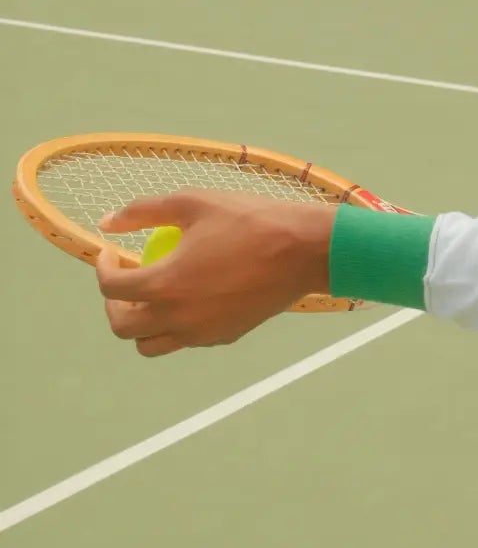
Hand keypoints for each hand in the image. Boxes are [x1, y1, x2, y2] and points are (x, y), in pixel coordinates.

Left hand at [95, 191, 335, 357]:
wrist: (304, 250)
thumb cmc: (248, 219)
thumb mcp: (192, 202)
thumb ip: (143, 211)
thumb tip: (107, 222)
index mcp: (164, 285)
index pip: (111, 288)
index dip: (102, 268)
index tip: (111, 253)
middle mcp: (178, 318)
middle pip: (124, 328)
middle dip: (114, 304)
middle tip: (126, 280)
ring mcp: (202, 333)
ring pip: (151, 345)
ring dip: (142, 323)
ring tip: (153, 296)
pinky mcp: (224, 337)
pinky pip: (185, 340)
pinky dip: (175, 325)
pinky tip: (190, 297)